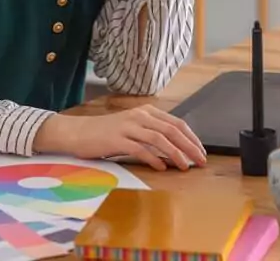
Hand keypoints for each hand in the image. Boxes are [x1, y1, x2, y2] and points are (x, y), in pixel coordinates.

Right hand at [32, 106, 206, 170]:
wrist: (78, 132)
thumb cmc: (106, 133)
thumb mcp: (132, 127)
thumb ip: (152, 133)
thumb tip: (175, 149)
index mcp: (146, 112)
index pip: (177, 123)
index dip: (191, 137)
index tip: (201, 151)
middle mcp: (139, 116)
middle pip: (172, 130)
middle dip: (189, 146)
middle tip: (200, 161)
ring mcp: (128, 126)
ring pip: (159, 138)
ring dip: (175, 154)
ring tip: (184, 166)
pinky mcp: (117, 139)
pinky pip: (140, 149)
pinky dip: (153, 158)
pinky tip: (161, 168)